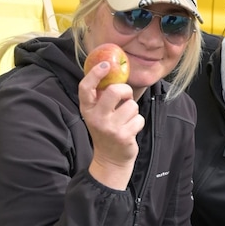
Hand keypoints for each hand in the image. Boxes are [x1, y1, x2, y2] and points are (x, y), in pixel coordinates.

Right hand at [78, 61, 144, 189]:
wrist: (110, 159)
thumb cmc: (107, 130)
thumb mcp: (98, 114)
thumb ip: (102, 97)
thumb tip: (115, 73)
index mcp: (87, 109)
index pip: (85, 87)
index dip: (95, 74)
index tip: (105, 65)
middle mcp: (96, 117)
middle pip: (114, 91)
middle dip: (125, 90)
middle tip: (126, 97)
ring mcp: (110, 127)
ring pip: (131, 105)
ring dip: (133, 111)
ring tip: (126, 120)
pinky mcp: (123, 136)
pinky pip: (139, 118)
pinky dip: (138, 123)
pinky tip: (131, 130)